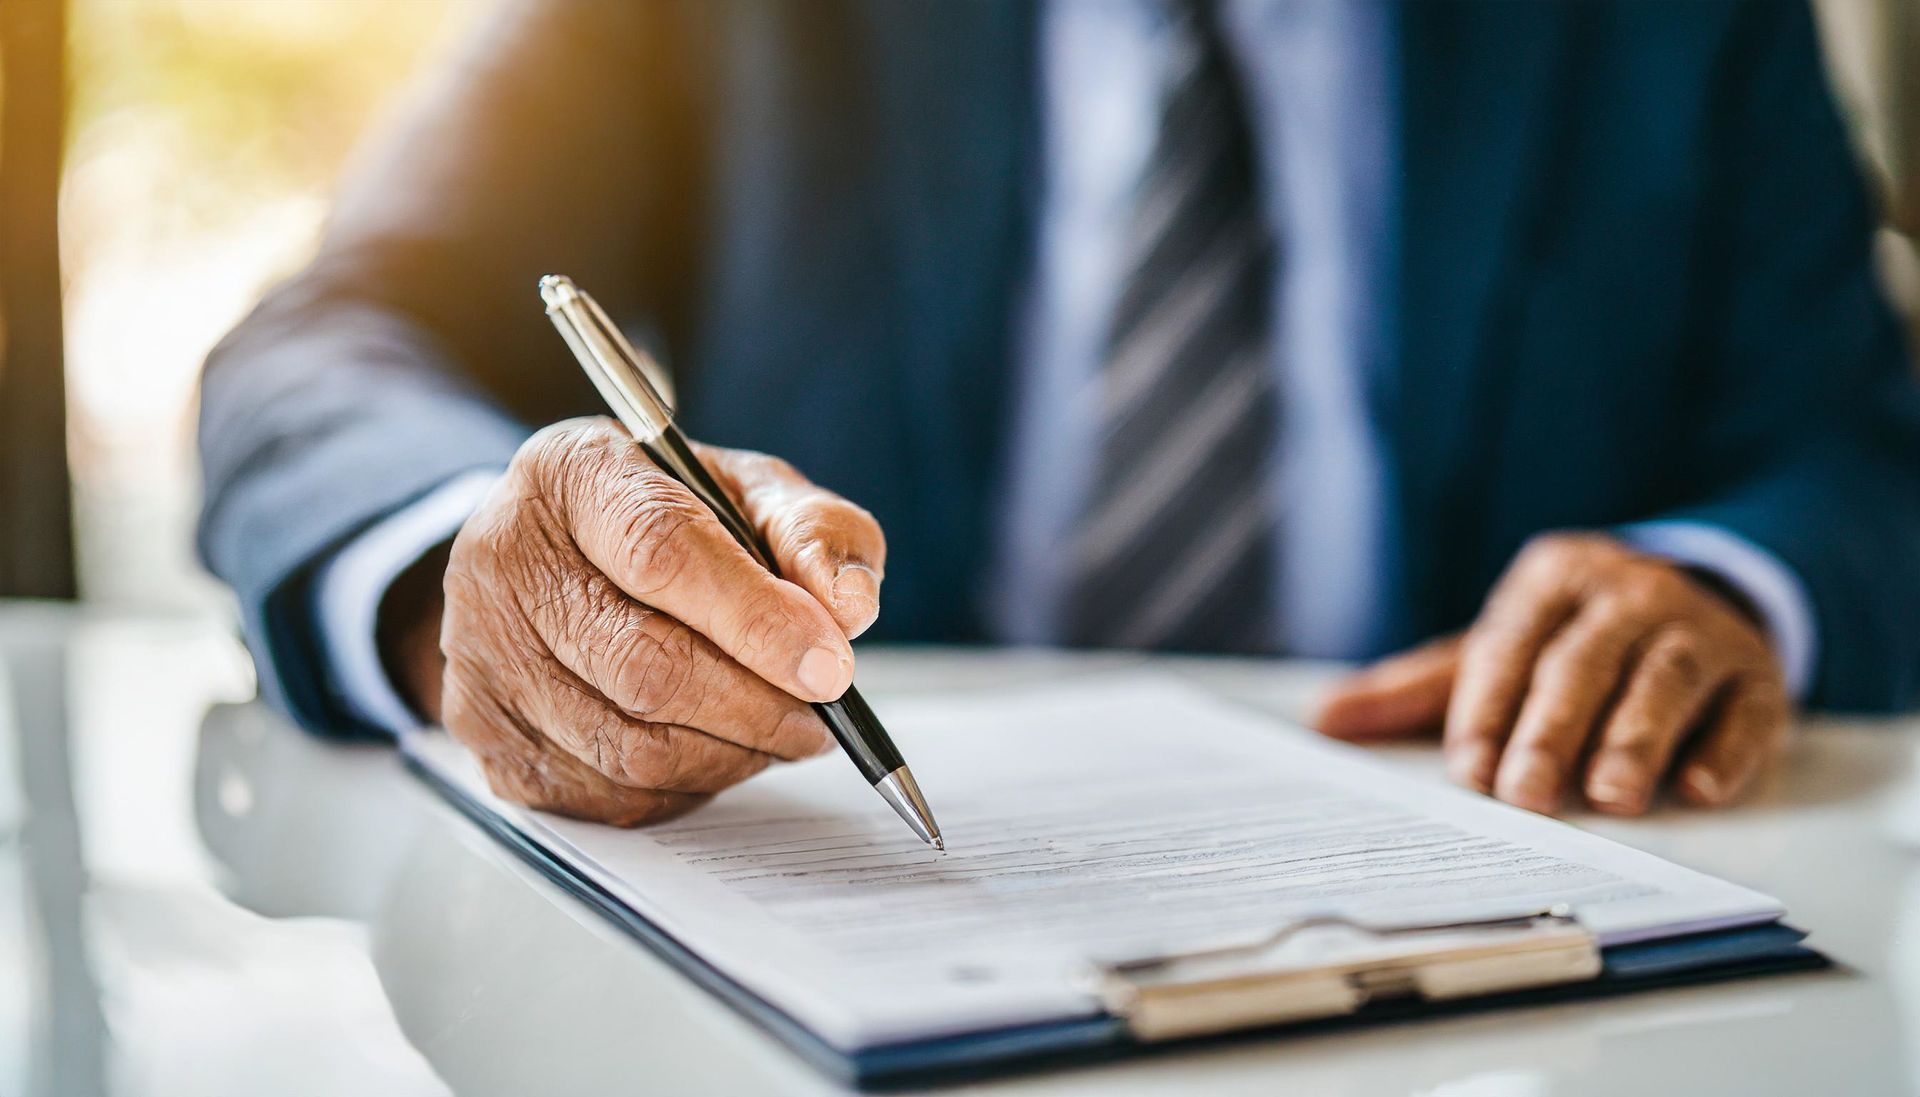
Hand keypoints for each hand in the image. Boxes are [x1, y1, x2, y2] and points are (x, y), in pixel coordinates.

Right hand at [393, 416, 885, 824]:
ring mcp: (481, 656)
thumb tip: (847, 608)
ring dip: (732, 755)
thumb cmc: (664, 518)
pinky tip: (719, 752)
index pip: (661, 552)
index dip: (757, 619)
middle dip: (759, 705)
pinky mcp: (485, 735)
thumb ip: (813, 532)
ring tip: (784, 732)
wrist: (554, 553)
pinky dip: (685, 787)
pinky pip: (606, 796)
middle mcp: (505, 561)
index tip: (833, 666)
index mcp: (574, 475)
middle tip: (824, 715)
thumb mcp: (748, 492)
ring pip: (629, 748)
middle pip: (646, 667)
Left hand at [1316, 533, 1790, 814]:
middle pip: (1583, 662)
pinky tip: (1699, 788)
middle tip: (1525, 795)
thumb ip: (1416, 689)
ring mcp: (1698, 630)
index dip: (1486, 708)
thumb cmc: (1570, 641)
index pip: (1509, 645)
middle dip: (1552, 729)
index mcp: (1551, 581)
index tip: (1466, 771)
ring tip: (1612, 797)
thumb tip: (1323, 719)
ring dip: (1637, 737)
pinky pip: (1744, 707)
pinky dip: (1724, 748)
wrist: (1698, 595)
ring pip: (1664, 678)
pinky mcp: (1757, 673)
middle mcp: (1627, 595)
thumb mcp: (1495, 651)